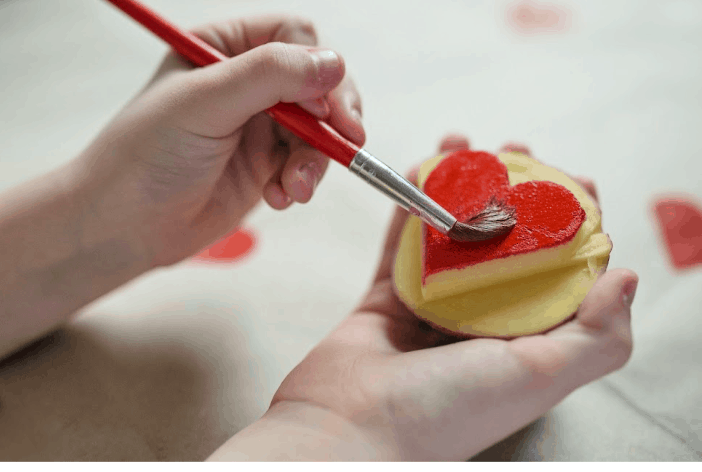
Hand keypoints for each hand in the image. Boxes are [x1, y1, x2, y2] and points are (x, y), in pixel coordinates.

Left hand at [69, 15, 363, 266]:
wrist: (125, 226)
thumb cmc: (146, 156)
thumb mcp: (205, 103)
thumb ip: (270, 77)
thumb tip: (334, 64)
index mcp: (224, 48)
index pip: (294, 39)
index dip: (318, 70)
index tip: (325, 107)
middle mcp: (246, 83)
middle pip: (318, 83)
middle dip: (331, 117)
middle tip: (343, 142)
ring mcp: (260, 125)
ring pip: (319, 128)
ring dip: (315, 159)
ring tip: (295, 186)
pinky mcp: (266, 164)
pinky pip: (306, 163)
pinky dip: (302, 181)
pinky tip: (280, 196)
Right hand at [211, 134, 637, 460]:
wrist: (346, 429)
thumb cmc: (443, 411)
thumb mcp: (537, 377)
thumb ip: (594, 336)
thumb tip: (625, 278)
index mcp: (524, 346)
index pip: (560, 276)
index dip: (572, 225)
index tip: (572, 181)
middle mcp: (481, 327)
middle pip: (505, 247)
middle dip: (513, 193)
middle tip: (514, 150)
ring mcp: (431, 312)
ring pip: (451, 239)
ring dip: (458, 190)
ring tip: (464, 145)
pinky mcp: (386, 302)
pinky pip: (400, 246)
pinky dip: (408, 207)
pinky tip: (419, 169)